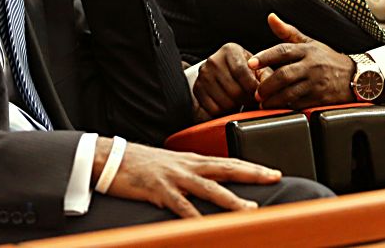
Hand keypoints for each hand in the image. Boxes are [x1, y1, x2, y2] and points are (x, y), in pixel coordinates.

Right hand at [100, 139, 281, 217]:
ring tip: (251, 210)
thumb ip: (190, 173)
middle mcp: (187, 165)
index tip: (272, 171)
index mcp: (192, 160)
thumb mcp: (170, 165)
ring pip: (210, 188)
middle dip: (252, 173)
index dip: (251, 166)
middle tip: (274, 177)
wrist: (110, 158)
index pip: (228, 162)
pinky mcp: (159, 190)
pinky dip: (195, 218)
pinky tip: (206, 227)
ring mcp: (174, 177)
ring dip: (232, 200)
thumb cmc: (140, 164)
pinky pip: (181, 207)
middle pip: (226, 169)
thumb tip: (209, 182)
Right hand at [194, 43, 263, 117]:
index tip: (260, 96)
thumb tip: (271, 88)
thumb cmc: (245, 70)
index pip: (241, 72)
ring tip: (242, 104)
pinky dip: (224, 113)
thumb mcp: (258, 68)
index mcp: (230, 50)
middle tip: (252, 103)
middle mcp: (213, 60)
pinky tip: (230, 107)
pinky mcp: (197, 88)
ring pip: (224, 102)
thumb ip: (267, 76)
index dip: (253, 88)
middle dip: (246, 100)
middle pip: (233, 90)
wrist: (224, 71)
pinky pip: (212, 109)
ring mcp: (203, 74)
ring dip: (236, 108)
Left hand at [248, 13, 354, 108]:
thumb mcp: (309, 42)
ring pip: (291, 92)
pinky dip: (288, 107)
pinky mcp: (321, 98)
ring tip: (263, 102)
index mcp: (306, 50)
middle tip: (256, 92)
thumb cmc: (327, 58)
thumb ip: (287, 32)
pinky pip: (300, 104)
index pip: (282, 51)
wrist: (355, 76)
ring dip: (274, 99)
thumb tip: (270, 17)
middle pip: (284, 74)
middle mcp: (311, 65)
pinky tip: (279, 108)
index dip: (265, 57)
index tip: (251, 64)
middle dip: (267, 85)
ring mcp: (317, 83)